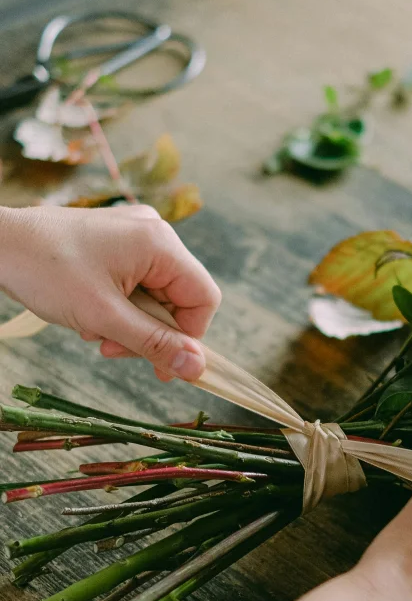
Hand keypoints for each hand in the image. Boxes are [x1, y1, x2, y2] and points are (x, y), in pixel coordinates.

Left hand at [0, 204, 219, 381]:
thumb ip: (154, 344)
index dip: (187, 336)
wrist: (0, 244)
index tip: (160, 363)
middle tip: (113, 349)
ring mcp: (135, 233)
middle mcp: (155, 232)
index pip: (203, 298)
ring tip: (95, 331)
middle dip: (149, 331)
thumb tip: (197, 368)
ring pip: (156, 293)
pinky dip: (120, 305)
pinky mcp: (118, 239)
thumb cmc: (46, 271)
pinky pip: (137, 281)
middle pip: (179, 297)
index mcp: (160, 243)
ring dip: (131, 322)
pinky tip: (92, 313)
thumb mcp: (105, 317)